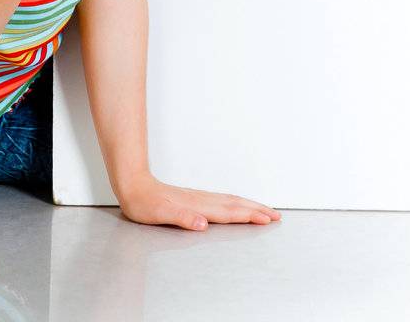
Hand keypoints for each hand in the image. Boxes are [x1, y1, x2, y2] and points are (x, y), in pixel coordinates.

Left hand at [118, 172, 281, 231]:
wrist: (133, 185)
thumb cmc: (145, 202)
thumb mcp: (160, 214)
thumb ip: (182, 218)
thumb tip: (203, 224)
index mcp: (198, 206)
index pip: (229, 212)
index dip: (249, 216)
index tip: (268, 219)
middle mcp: (202, 201)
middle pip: (235, 204)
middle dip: (257, 209)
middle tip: (276, 216)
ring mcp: (199, 198)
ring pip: (230, 201)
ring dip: (249, 205)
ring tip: (264, 210)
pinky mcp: (194, 199)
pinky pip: (222, 201)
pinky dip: (236, 203)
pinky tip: (237, 206)